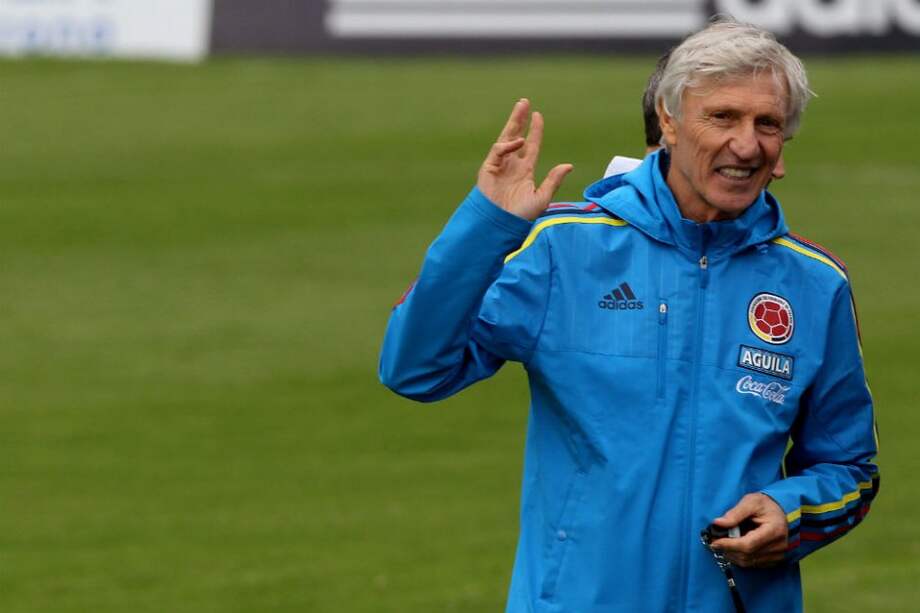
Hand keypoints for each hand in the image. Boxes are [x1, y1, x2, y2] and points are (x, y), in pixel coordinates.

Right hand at [477, 98, 573, 220]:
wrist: (500, 225)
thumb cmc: (520, 216)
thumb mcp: (542, 198)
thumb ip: (553, 181)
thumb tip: (569, 165)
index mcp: (525, 171)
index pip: (531, 146)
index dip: (535, 131)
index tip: (538, 116)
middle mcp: (512, 165)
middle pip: (516, 136)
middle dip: (520, 119)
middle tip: (524, 103)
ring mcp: (499, 166)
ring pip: (506, 138)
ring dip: (513, 122)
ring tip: (520, 107)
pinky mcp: (488, 169)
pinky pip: (498, 151)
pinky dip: (507, 145)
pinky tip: (518, 142)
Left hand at [710, 493, 788, 567]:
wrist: (780, 512)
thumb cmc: (764, 505)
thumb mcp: (750, 502)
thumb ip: (734, 513)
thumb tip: (718, 523)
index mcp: (774, 530)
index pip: (748, 545)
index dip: (729, 545)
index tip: (714, 542)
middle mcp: (779, 546)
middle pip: (746, 555)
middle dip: (727, 549)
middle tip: (715, 541)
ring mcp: (778, 555)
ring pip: (747, 562)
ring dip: (732, 554)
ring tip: (724, 542)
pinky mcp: (774, 560)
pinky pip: (752, 564)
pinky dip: (739, 557)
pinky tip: (734, 547)